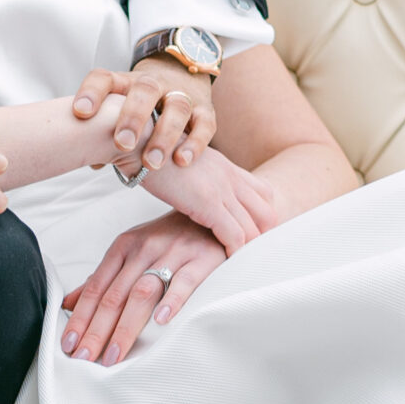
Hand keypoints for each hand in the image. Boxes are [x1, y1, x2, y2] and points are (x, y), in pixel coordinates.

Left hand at [61, 211, 226, 364]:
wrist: (211, 213)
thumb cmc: (170, 237)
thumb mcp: (132, 251)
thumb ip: (103, 278)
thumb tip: (69, 303)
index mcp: (123, 248)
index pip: (96, 289)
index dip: (80, 318)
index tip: (68, 344)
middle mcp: (144, 250)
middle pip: (114, 296)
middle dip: (96, 331)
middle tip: (84, 358)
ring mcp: (172, 253)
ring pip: (142, 293)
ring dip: (125, 326)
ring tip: (114, 354)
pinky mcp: (201, 259)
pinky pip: (185, 281)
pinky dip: (172, 300)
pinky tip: (161, 321)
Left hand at [72, 57, 215, 170]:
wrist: (182, 75)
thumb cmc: (140, 104)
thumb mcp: (120, 109)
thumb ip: (105, 133)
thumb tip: (92, 160)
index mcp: (125, 82)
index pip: (105, 78)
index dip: (91, 92)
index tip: (80, 112)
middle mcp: (154, 83)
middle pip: (145, 90)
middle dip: (133, 117)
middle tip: (122, 144)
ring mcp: (182, 94)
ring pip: (177, 107)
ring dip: (164, 135)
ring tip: (152, 162)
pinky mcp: (205, 110)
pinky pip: (204, 124)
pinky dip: (195, 143)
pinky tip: (182, 161)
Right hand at [141, 145, 277, 255]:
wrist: (137, 141)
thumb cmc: (151, 154)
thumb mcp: (187, 163)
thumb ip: (200, 178)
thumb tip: (197, 194)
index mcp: (226, 167)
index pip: (264, 193)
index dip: (261, 217)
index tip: (251, 234)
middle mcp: (230, 176)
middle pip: (266, 212)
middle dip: (262, 236)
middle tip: (248, 254)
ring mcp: (221, 189)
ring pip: (253, 228)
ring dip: (248, 248)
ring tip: (238, 262)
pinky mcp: (208, 203)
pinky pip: (235, 235)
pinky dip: (235, 251)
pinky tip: (226, 259)